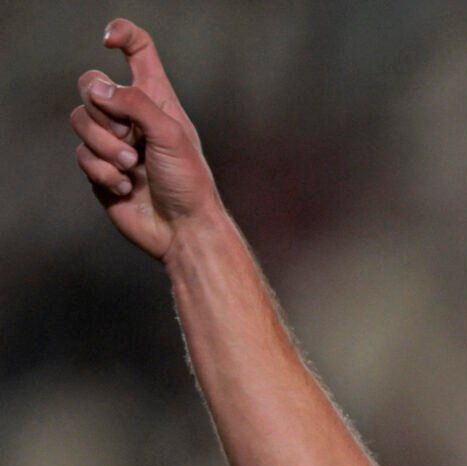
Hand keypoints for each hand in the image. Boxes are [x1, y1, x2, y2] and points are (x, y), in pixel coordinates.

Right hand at [71, 19, 217, 261]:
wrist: (182, 230)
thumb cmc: (189, 183)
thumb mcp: (171, 135)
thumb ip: (135, 104)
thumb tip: (98, 88)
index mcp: (156, 100)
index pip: (139, 52)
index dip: (123, 36)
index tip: (108, 40)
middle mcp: (132, 116)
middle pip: (90, 86)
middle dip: (104, 113)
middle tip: (131, 140)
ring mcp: (113, 141)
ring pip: (80, 121)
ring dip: (105, 147)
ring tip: (132, 167)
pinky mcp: (99, 168)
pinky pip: (81, 156)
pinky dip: (103, 172)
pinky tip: (126, 187)